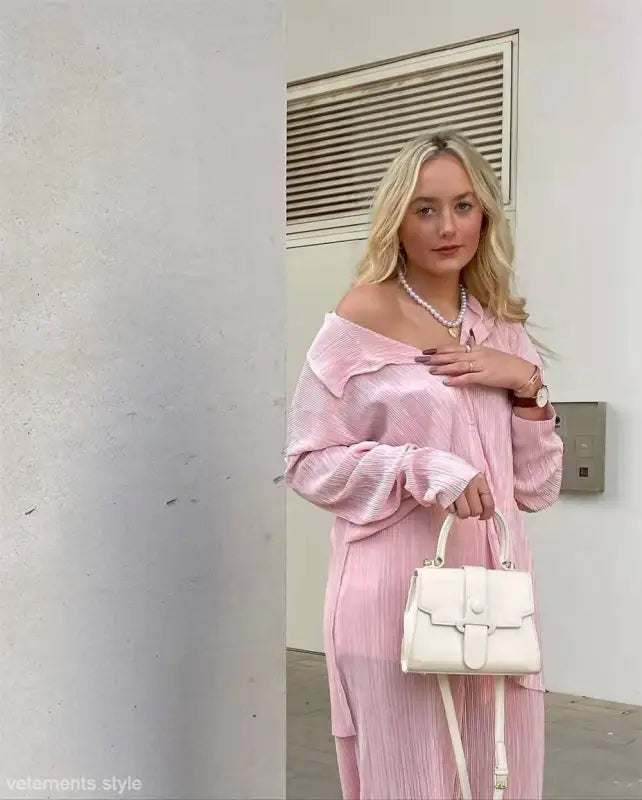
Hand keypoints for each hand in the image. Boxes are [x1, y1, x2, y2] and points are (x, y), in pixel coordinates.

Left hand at [415, 343, 534, 390]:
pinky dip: (457, 379)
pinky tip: (447, 382)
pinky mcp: (486, 377)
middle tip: (420, 359)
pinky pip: (469, 378)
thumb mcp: (485, 354)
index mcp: (476, 348)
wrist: (520, 371)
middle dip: (435, 357)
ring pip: (459, 365)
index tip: (425, 351)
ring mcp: (481, 365)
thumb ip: (471, 353)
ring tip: (431, 370)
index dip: (438, 349)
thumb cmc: (502, 363)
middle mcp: (477, 354)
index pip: (453, 347)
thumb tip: (457, 354)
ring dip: (444, 368)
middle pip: (452, 355)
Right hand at [447, 473, 494, 519]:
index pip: (489, 504)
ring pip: (464, 514)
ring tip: (456, 504)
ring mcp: (456, 491)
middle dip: (471, 512)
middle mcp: (469, 485)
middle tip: (465, 507)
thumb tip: (486, 510)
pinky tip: (448, 500)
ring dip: (460, 512)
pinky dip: (450, 508)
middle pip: (476, 511)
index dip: (487, 514)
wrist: (435, 462)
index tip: (483, 517)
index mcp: (479, 479)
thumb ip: (479, 491)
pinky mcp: (444, 496)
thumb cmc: (455, 470)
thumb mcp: (472, 476)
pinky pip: (451, 511)